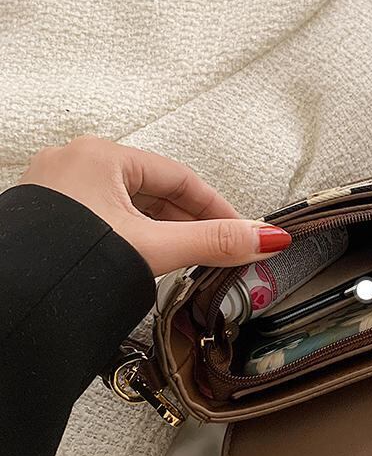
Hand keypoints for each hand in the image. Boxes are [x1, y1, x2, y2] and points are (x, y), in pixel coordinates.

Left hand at [19, 135, 290, 276]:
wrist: (16, 299)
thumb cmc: (65, 263)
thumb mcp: (152, 247)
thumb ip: (210, 243)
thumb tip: (262, 238)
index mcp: (101, 156)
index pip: (179, 176)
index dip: (215, 206)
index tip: (240, 229)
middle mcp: (75, 163)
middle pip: (152, 189)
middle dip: (186, 221)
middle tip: (216, 249)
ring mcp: (57, 189)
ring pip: (125, 204)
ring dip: (158, 230)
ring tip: (182, 259)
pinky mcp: (45, 217)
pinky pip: (101, 217)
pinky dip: (128, 235)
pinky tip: (140, 258)